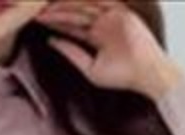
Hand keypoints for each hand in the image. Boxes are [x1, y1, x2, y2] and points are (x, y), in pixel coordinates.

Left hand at [32, 0, 184, 98]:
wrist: (146, 74)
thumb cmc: (121, 77)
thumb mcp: (90, 68)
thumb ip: (71, 53)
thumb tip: (51, 42)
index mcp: (95, 37)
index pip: (71, 26)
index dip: (55, 21)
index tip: (37, 19)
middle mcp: (102, 23)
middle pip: (76, 12)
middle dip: (57, 9)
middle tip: (37, 7)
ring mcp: (112, 16)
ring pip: (85, 4)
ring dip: (68, 3)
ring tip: (49, 4)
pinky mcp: (121, 11)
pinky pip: (101, 1)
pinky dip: (87, 0)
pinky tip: (71, 0)